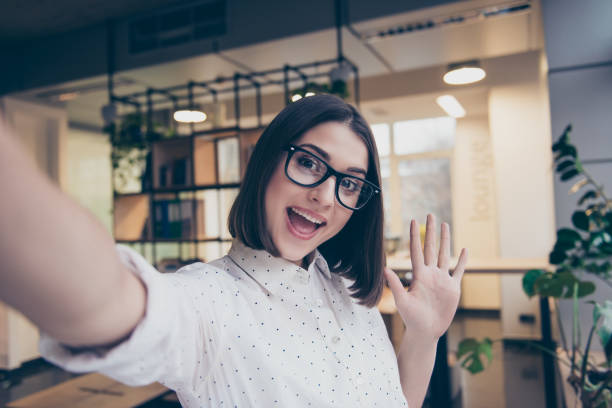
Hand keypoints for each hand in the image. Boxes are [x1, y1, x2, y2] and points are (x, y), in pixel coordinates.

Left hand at [384, 214, 467, 341]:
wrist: (426, 331)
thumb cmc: (411, 318)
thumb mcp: (402, 301)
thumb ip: (396, 285)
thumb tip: (385, 269)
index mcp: (419, 275)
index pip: (417, 251)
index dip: (415, 236)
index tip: (413, 220)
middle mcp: (431, 273)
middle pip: (431, 247)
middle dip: (431, 231)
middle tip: (430, 214)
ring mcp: (442, 279)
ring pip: (445, 254)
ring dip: (446, 240)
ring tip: (445, 225)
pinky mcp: (453, 288)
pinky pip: (459, 271)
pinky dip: (462, 260)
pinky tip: (465, 249)